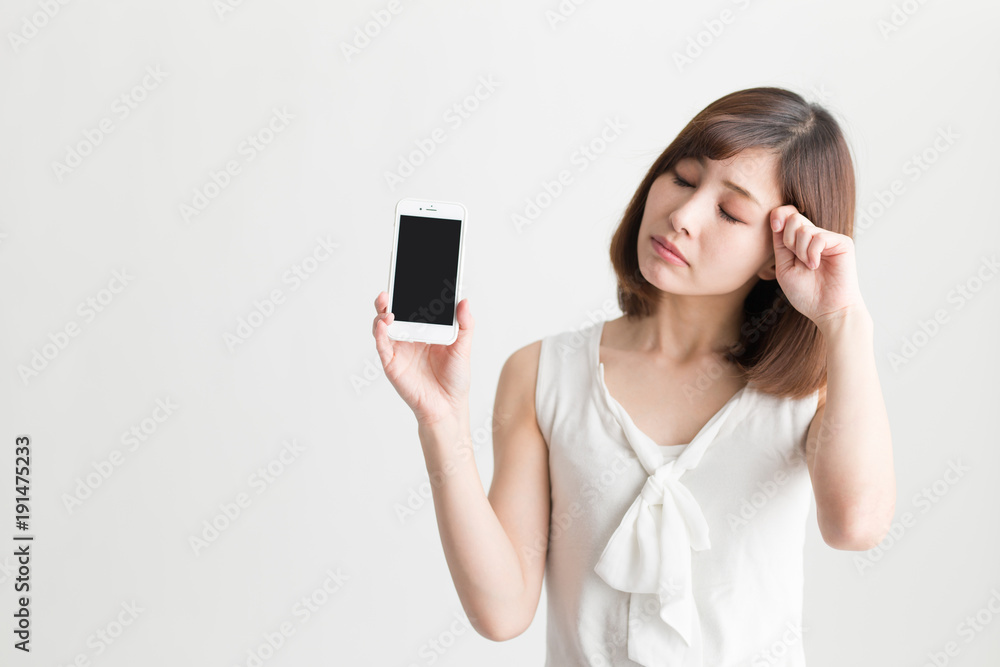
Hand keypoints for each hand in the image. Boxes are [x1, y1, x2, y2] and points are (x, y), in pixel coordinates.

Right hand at [372, 291, 473, 424]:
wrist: (448, 407)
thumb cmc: (455, 379)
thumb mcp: (463, 347)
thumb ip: (464, 324)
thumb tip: (464, 301)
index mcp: (425, 330)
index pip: (413, 306)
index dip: (408, 292)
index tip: (409, 277)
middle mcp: (409, 337)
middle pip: (394, 312)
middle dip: (389, 299)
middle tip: (391, 288)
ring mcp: (398, 349)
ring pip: (383, 326)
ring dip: (382, 313)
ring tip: (387, 306)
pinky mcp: (391, 363)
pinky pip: (382, 345)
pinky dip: (380, 333)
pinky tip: (384, 324)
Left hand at [770, 206, 866, 327]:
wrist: (827, 310)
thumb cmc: (806, 294)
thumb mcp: (784, 267)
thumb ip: (780, 245)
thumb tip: (777, 220)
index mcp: (800, 242)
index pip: (788, 215)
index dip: (779, 215)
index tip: (774, 227)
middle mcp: (815, 237)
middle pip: (794, 217)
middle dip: (788, 239)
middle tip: (796, 259)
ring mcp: (829, 239)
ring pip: (804, 229)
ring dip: (800, 251)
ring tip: (809, 267)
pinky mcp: (842, 243)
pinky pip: (819, 237)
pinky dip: (812, 253)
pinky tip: (815, 266)